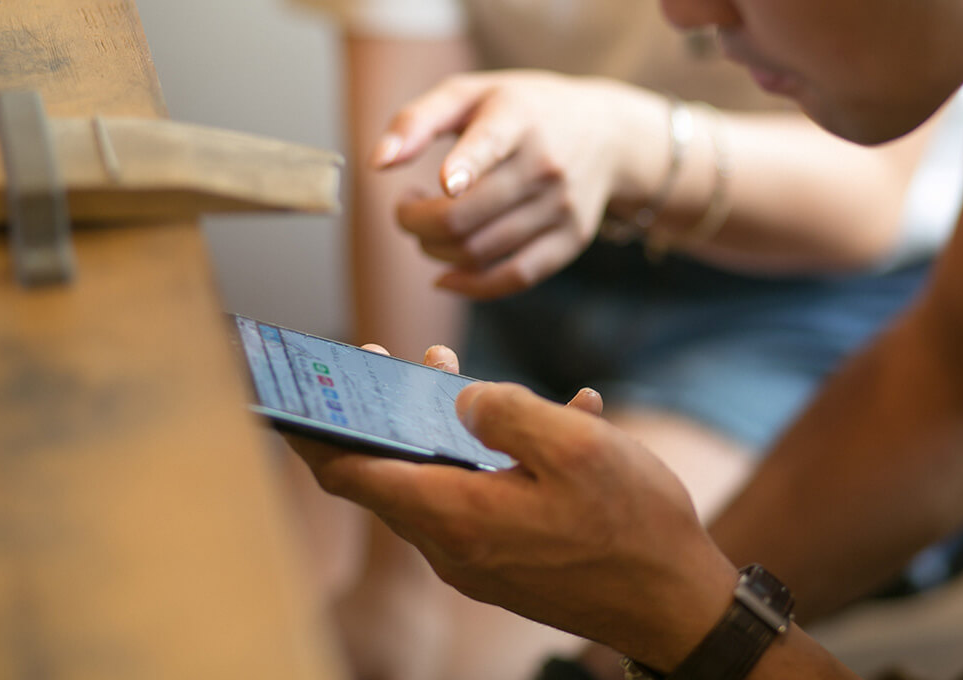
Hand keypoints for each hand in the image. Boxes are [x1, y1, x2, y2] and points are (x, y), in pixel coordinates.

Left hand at [287, 344, 736, 670]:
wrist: (674, 602)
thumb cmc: (632, 524)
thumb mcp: (576, 447)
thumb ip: (507, 411)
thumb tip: (458, 397)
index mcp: (458, 515)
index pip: (353, 474)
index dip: (315, 432)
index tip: (288, 395)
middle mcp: (454, 545)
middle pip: (388, 474)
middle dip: (381, 413)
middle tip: (386, 361)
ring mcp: (478, 559)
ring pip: (433, 484)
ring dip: (435, 429)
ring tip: (454, 376)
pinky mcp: (505, 563)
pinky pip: (475, 500)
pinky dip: (484, 458)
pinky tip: (540, 421)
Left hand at [373, 71, 665, 298]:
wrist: (607, 132)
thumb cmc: (522, 109)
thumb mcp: (471, 93)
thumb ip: (418, 121)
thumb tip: (378, 163)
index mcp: (519, 116)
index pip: (491, 143)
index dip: (467, 166)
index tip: (443, 183)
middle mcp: (545, 164)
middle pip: (465, 215)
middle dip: (415, 223)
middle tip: (406, 209)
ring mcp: (561, 206)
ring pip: (481, 251)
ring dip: (435, 251)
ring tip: (429, 227)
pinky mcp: (571, 239)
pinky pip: (515, 277)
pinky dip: (472, 286)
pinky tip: (446, 275)